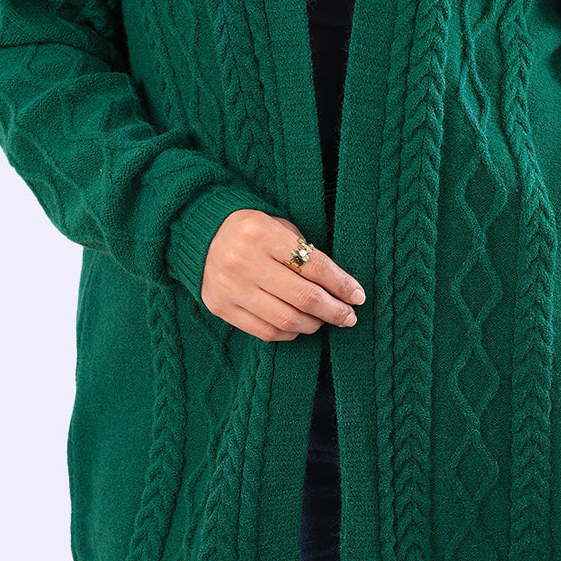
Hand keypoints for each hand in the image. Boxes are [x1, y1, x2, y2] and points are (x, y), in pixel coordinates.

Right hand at [199, 209, 365, 340]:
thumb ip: (306, 254)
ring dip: (314, 324)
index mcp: (261, 233)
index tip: (358, 296)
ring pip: (286, 320)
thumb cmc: (253, 230)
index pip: (314, 266)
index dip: (341, 284)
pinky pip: (265, 331)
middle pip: (303, 297)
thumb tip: (342, 289)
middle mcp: (242, 261)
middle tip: (349, 316)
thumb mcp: (280, 227)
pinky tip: (300, 325)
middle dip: (334, 310)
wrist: (201, 234)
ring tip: (325, 320)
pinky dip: (290, 332)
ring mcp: (229, 287)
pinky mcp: (220, 307)